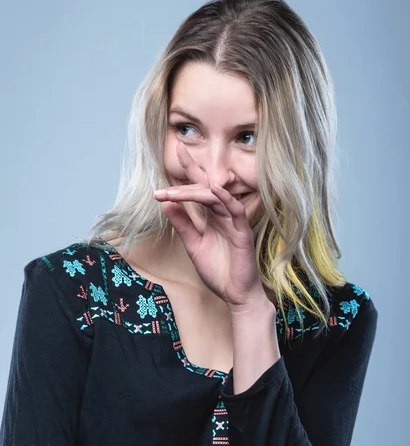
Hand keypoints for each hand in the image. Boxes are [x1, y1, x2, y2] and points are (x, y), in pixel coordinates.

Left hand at [154, 141, 273, 311]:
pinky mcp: (242, 232)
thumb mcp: (193, 246)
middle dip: (185, 182)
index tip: (177, 151)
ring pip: (216, 197)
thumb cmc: (218, 271)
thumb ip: (182, 225)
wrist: (235, 294)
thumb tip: (166, 204)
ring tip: (173, 194)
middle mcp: (222, 215)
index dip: (190, 169)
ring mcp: (233, 222)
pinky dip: (226, 198)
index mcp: (211, 217)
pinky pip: (235, 210)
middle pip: (205, 189)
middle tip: (164, 185)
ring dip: (194, 193)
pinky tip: (215, 189)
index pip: (199, 189)